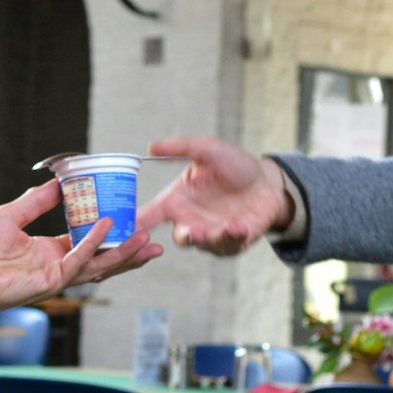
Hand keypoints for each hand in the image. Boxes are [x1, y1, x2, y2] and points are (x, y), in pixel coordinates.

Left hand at [0, 180, 161, 326]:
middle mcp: (57, 266)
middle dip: (128, 252)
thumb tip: (59, 183)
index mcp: (49, 253)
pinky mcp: (51, 281)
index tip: (126, 218)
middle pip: (101, 259)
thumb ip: (37, 201)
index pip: (86, 243)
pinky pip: (78, 261)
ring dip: (123, 253)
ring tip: (146, 240)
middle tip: (152, 240)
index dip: (107, 232)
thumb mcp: (12, 213)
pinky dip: (94, 244)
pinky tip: (108, 227)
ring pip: (99, 265)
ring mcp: (57, 276)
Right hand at [136, 136, 290, 256]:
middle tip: (189, 233)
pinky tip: (238, 227)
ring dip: (212, 238)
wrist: (267, 181)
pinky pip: (229, 245)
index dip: (136, 224)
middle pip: (180, 237)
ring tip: (222, 227)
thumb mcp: (208, 150)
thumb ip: (181, 148)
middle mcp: (191, 220)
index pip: (151, 215)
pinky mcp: (234, 241)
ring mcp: (212, 233)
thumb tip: (151, 146)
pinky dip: (232, 238)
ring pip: (206, 244)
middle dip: (184, 237)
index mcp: (178, 200)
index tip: (126, 230)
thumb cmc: (233, 165)